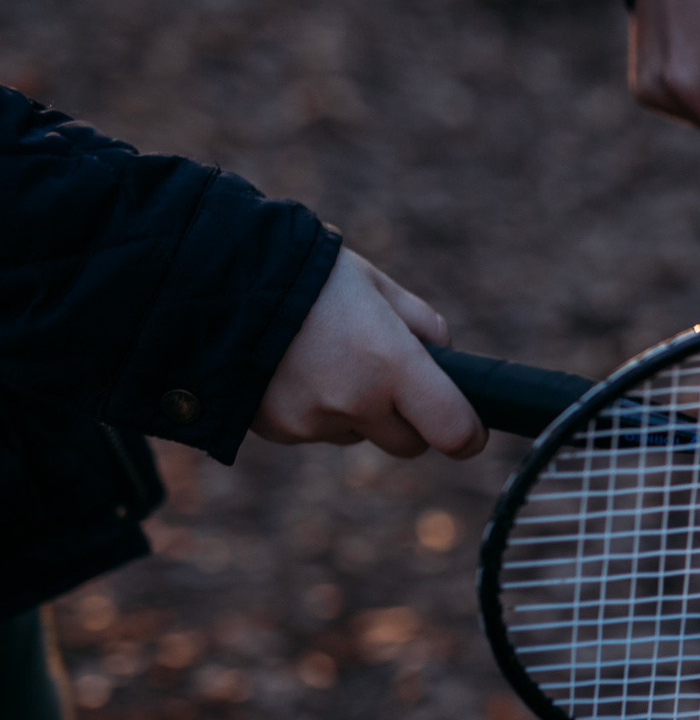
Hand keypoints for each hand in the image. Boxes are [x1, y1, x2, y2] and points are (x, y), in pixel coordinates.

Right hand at [253, 250, 483, 458]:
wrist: (211, 280)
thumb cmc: (306, 275)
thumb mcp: (377, 286)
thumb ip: (423, 325)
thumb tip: (446, 361)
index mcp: (392, 363)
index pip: (453, 432)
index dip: (467, 435)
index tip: (468, 430)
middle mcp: (356, 400)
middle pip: (409, 444)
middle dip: (410, 421)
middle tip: (389, 380)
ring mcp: (313, 421)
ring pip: (359, 435)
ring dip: (356, 412)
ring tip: (325, 358)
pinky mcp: (278, 431)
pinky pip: (316, 431)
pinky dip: (314, 410)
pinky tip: (292, 368)